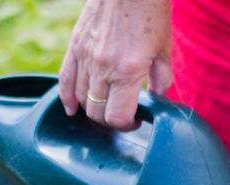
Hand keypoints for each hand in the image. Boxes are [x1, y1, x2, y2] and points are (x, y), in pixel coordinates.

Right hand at [59, 0, 172, 129]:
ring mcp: (86, 58)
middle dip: (109, 120)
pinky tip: (71, 108)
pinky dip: (66, 98)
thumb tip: (159, 100)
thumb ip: (162, 80)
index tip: (134, 121)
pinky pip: (65, 81)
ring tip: (104, 106)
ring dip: (92, 109)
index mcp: (129, 71)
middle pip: (97, 113)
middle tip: (120, 115)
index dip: (126, 126)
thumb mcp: (164, 49)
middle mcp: (104, 68)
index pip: (117, 117)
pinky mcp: (75, 47)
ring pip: (81, 100)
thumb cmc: (150, 13)